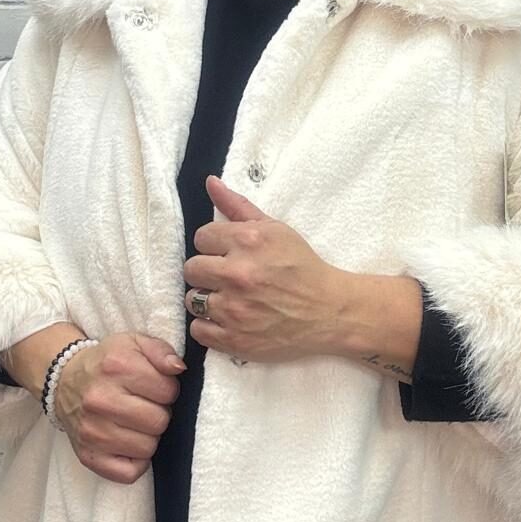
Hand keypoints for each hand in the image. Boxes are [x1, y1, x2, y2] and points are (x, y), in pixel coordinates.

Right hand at [53, 332, 185, 484]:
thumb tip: (178, 369)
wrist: (65, 382)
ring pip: (147, 448)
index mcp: (116, 367)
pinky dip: (135, 463)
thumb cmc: (107, 364)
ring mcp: (92, 431)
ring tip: (135, 423)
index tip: (155, 388)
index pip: (169, 391)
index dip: (168, 390)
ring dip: (148, 437)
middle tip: (145, 406)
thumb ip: (161, 350)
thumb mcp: (133, 343)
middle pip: (159, 421)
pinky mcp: (88, 456)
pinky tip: (128, 444)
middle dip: (159, 414)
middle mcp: (100, 400)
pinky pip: (129, 473)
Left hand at [183, 174, 341, 362]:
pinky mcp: (235, 339)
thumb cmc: (302, 268)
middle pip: (191, 268)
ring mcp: (235, 310)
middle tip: (228, 277)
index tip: (228, 254)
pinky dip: (210, 326)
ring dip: (207, 299)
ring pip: (192, 300)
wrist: (329, 312)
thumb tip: (210, 182)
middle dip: (207, 271)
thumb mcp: (275, 230)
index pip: (201, 237)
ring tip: (229, 299)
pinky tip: (229, 320)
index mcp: (248, 241)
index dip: (214, 246)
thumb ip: (238, 206)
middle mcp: (238, 274)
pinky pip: (198, 330)